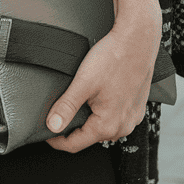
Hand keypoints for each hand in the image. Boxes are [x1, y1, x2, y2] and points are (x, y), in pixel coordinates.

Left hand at [44, 9, 162, 152]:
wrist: (137, 40)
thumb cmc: (114, 58)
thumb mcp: (83, 83)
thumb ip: (66, 107)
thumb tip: (52, 126)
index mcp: (108, 125)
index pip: (75, 144)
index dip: (56, 140)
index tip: (46, 134)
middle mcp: (123, 126)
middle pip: (90, 136)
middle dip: (73, 128)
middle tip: (59, 114)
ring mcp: (132, 117)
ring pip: (103, 126)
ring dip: (90, 119)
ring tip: (79, 102)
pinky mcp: (137, 106)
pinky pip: (116, 116)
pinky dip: (104, 110)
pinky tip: (99, 95)